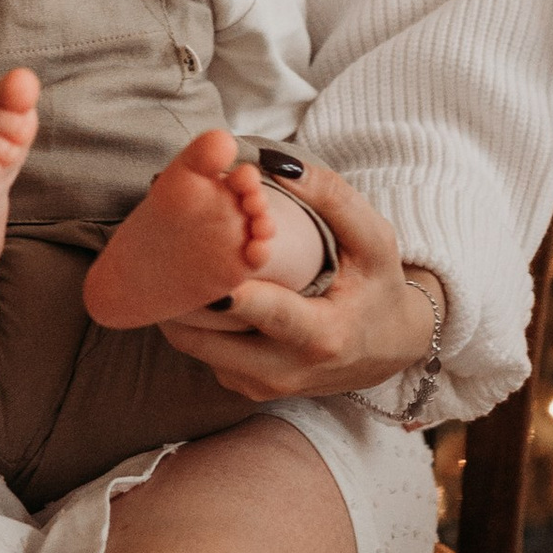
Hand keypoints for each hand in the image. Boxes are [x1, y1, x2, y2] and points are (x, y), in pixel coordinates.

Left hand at [154, 163, 436, 405]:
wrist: (387, 348)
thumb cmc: (378, 286)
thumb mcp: (373, 238)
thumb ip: (331, 197)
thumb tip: (276, 163)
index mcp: (325, 336)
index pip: (268, 314)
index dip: (231, 290)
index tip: (202, 263)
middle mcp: (288, 371)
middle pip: (213, 337)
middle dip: (185, 291)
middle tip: (165, 243)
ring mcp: (262, 386)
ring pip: (196, 347)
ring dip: (179, 304)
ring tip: (170, 257)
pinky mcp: (245, 389)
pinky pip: (203, 354)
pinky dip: (191, 322)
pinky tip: (191, 284)